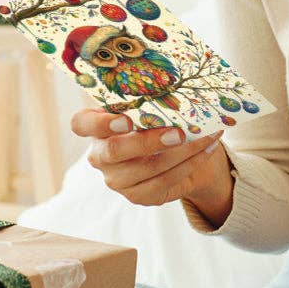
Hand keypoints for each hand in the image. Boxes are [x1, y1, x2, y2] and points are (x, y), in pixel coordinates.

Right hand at [70, 110, 223, 206]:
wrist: (175, 152)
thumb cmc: (156, 121)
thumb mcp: (149, 108)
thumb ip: (150, 101)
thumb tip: (176, 91)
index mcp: (96, 127)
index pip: (81, 124)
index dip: (99, 123)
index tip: (126, 119)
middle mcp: (101, 155)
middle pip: (116, 151)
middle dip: (150, 141)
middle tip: (179, 133)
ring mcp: (117, 179)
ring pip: (148, 168)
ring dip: (182, 151)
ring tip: (205, 136)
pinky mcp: (138, 196)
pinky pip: (166, 181)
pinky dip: (191, 163)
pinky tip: (207, 149)